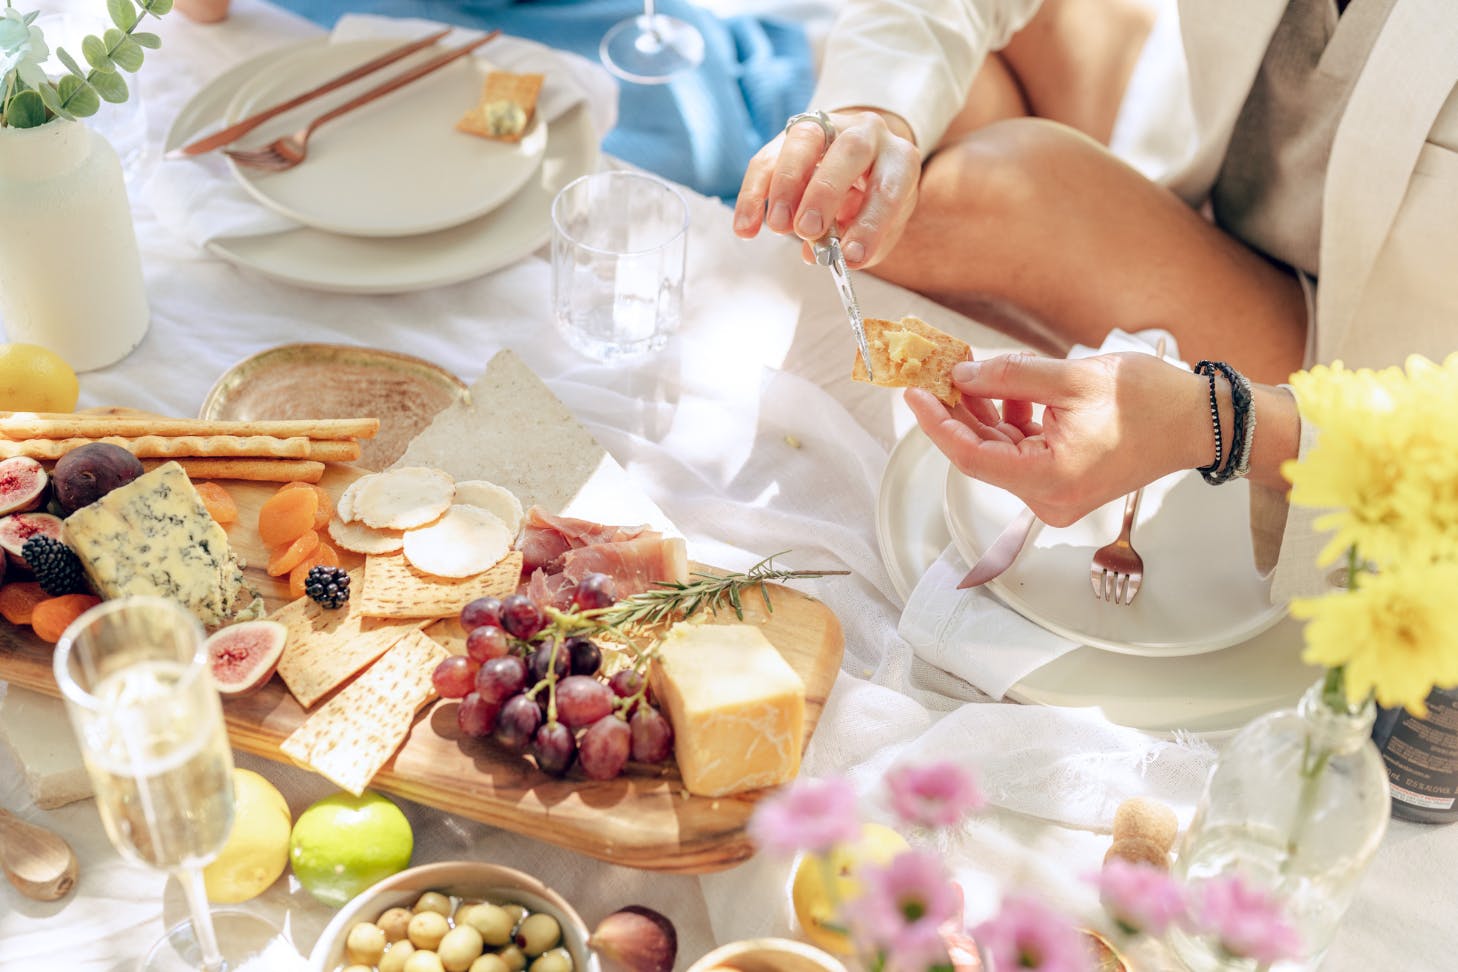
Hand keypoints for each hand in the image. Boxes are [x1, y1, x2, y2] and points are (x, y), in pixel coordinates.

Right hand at [732, 109, 920, 268]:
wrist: (865, 163)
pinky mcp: (791, 134)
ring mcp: (829, 127)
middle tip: (807, 229)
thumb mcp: (881, 226)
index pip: (888, 189)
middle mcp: (868, 134)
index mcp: (900, 160)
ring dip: (785, 186)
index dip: (869, 226)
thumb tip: (819, 253)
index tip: (850, 258)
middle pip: (849, 151)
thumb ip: (857, 241)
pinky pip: (768, 158)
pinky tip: (746, 227)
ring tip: (777, 227)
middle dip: (825, 193)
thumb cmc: (875, 201)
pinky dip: (754, 194)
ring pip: (803, 141)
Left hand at [905, 352, 1210, 525]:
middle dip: (957, 411)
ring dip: (983, 412)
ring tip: (971, 372)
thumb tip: (962, 376)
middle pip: (982, 454)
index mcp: (1050, 480)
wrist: (1200, 421)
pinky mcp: (1063, 481)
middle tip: (937, 372)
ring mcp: (1056, 494)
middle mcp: (1049, 499)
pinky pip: (1022, 451)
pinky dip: (1010, 421)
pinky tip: (1006, 388)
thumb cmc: (1152, 402)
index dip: (936, 422)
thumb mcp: (1073, 378)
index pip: (971, 456)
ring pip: (999, 451)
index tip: (914, 392)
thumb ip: (1011, 377)